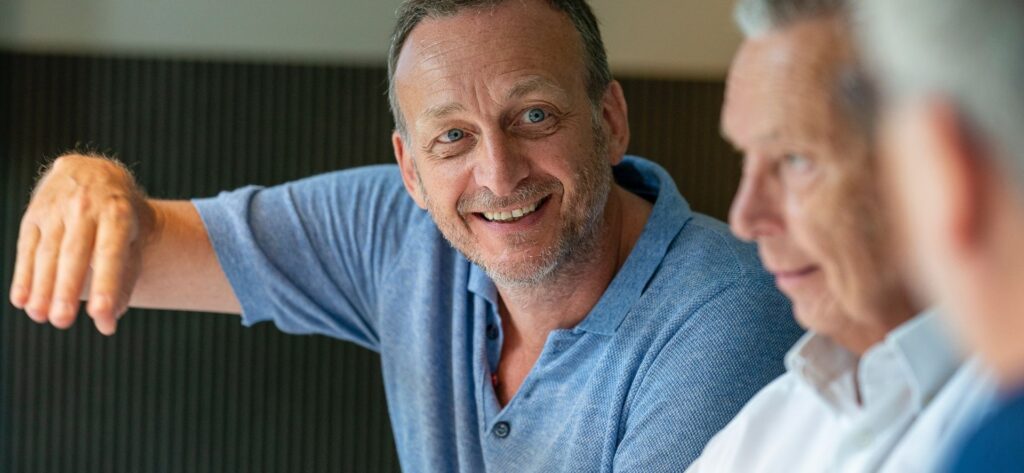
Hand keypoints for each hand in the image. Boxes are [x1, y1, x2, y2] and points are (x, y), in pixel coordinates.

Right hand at [9, 154, 154, 334]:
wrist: (94, 172)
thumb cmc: (121, 218)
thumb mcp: (134, 240)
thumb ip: (125, 280)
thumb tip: (108, 322)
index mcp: (118, 212)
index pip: (111, 252)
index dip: (106, 284)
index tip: (101, 314)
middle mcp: (86, 206)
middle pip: (74, 253)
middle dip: (67, 289)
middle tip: (62, 321)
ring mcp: (56, 207)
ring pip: (47, 251)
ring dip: (42, 287)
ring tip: (40, 316)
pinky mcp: (34, 213)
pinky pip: (26, 247)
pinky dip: (23, 275)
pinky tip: (21, 300)